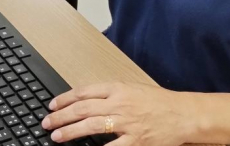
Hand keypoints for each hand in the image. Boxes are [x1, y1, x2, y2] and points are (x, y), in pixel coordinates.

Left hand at [42, 82, 196, 145]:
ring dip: (70, 132)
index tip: (52, 105)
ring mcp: (127, 123)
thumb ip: (108, 94)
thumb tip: (83, 100)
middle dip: (61, 117)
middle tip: (47, 123)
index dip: (64, 98)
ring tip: (56, 136)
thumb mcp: (131, 89)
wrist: (182, 114)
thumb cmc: (157, 102)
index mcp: (117, 88)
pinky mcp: (136, 141)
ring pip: (91, 126)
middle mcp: (120, 104)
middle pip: (82, 109)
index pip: (83, 91)